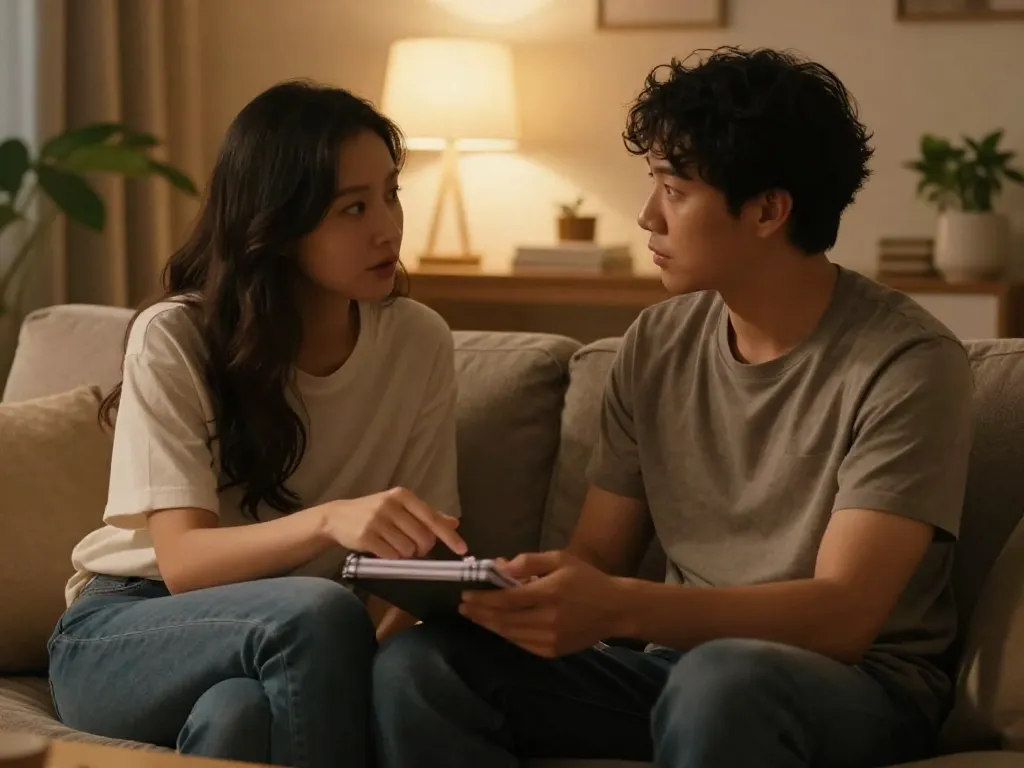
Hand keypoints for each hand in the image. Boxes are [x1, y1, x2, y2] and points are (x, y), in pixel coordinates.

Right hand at [322, 487, 466, 558]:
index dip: (449, 536)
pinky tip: (383, 550)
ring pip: (408, 549)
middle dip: (422, 549)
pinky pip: (391, 555)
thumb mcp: (400, 507)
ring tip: (394, 546)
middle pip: (422, 538)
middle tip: (414, 549)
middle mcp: (391, 505)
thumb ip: (427, 515)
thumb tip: (454, 523)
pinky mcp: (366, 536)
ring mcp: (377, 520)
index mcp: (403, 496)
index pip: (432, 518)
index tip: (463, 550)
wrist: (337, 517)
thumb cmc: (375, 512)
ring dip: (405, 554)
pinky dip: (391, 558)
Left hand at [459, 550, 625, 657]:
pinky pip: (521, 644)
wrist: (615, 609)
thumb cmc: (586, 579)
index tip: (465, 594)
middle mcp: (548, 619)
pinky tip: (497, 626)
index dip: (483, 599)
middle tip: (463, 607)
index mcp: (549, 593)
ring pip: (510, 634)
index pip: (506, 599)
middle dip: (479, 614)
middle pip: (503, 620)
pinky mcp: (552, 651)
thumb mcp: (559, 559)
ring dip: (489, 625)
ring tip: (475, 616)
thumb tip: (500, 567)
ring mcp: (550, 639)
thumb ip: (529, 561)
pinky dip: (506, 634)